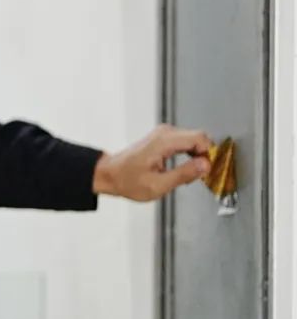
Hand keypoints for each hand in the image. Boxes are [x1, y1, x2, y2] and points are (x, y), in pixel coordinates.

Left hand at [93, 124, 212, 201]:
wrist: (110, 174)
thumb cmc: (127, 180)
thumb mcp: (158, 185)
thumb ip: (184, 174)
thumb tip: (205, 166)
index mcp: (164, 142)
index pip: (201, 138)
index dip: (209, 155)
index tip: (207, 171)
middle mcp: (164, 133)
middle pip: (200, 138)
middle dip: (204, 157)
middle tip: (198, 175)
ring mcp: (163, 134)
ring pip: (194, 140)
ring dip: (197, 157)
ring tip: (188, 174)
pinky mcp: (163, 138)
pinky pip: (186, 142)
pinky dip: (190, 155)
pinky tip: (183, 168)